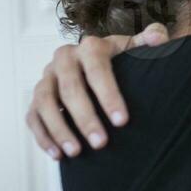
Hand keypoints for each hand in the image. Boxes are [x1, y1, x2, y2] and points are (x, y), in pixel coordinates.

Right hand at [25, 22, 168, 157]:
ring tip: (76, 152)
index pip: (96, 70)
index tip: (122, 121)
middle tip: (101, 143)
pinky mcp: (35, 97)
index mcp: (89, 47)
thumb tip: (158, 36)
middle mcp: (63, 59)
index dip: (108, 95)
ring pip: (44, 103)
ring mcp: (46, 78)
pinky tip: (58, 154)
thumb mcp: (132, 48)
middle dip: (85, 118)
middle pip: (69, 89)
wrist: (90, 63)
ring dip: (59, 129)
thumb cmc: (117, 59)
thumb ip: (148, 41)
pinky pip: (33, 117)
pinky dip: (43, 136)